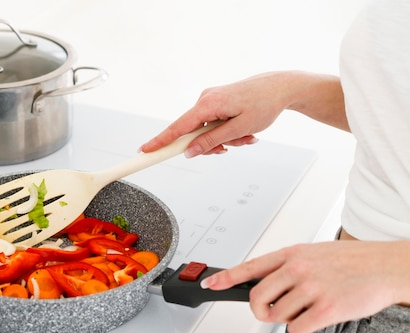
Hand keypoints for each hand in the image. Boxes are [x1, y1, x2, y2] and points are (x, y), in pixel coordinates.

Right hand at [139, 71, 347, 156]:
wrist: (281, 87)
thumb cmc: (264, 104)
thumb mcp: (239, 129)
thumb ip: (212, 141)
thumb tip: (190, 152)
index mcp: (207, 104)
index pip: (177, 128)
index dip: (160, 142)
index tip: (145, 152)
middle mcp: (204, 100)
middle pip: (193, 134)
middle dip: (210, 145)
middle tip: (231, 146)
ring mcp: (209, 101)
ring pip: (205, 132)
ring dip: (223, 139)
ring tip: (245, 136)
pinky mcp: (216, 103)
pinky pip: (212, 125)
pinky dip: (226, 132)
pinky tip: (243, 131)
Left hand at [201, 241, 409, 332]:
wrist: (386, 266)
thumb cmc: (353, 260)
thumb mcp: (314, 253)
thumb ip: (288, 266)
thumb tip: (264, 282)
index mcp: (292, 254)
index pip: (249, 267)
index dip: (226, 278)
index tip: (210, 285)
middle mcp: (298, 269)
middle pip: (257, 298)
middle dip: (261, 310)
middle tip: (271, 311)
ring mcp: (311, 288)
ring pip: (277, 316)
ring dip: (288, 318)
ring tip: (309, 306)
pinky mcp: (326, 308)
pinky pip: (296, 329)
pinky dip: (303, 328)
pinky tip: (317, 316)